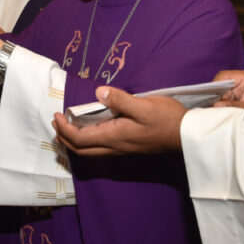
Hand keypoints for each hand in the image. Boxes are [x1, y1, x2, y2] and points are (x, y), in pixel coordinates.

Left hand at [52, 86, 186, 156]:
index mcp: (114, 136)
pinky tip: (91, 131)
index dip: (64, 128)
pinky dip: (88, 142)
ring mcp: (122, 149)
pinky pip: (100, 149)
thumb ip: (119, 100)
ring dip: (75, 142)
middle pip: (81, 150)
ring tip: (68, 128)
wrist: (187, 136)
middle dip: (65, 137)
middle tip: (56, 122)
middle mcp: (115, 146)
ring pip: (90, 151)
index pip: (79, 139)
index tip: (57, 115)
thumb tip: (97, 92)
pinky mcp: (129, 147)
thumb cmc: (167, 119)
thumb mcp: (143, 105)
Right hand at [212, 70, 243, 117]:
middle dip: (215, 97)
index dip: (214, 86)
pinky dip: (219, 108)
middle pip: (219, 85)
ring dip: (216, 104)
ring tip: (214, 113)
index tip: (209, 98)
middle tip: (210, 108)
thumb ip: (235, 107)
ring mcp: (236, 90)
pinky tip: (218, 114)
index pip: (224, 77)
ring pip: (219, 94)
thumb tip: (216, 105)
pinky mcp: (233, 99)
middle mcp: (239, 82)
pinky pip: (221, 101)